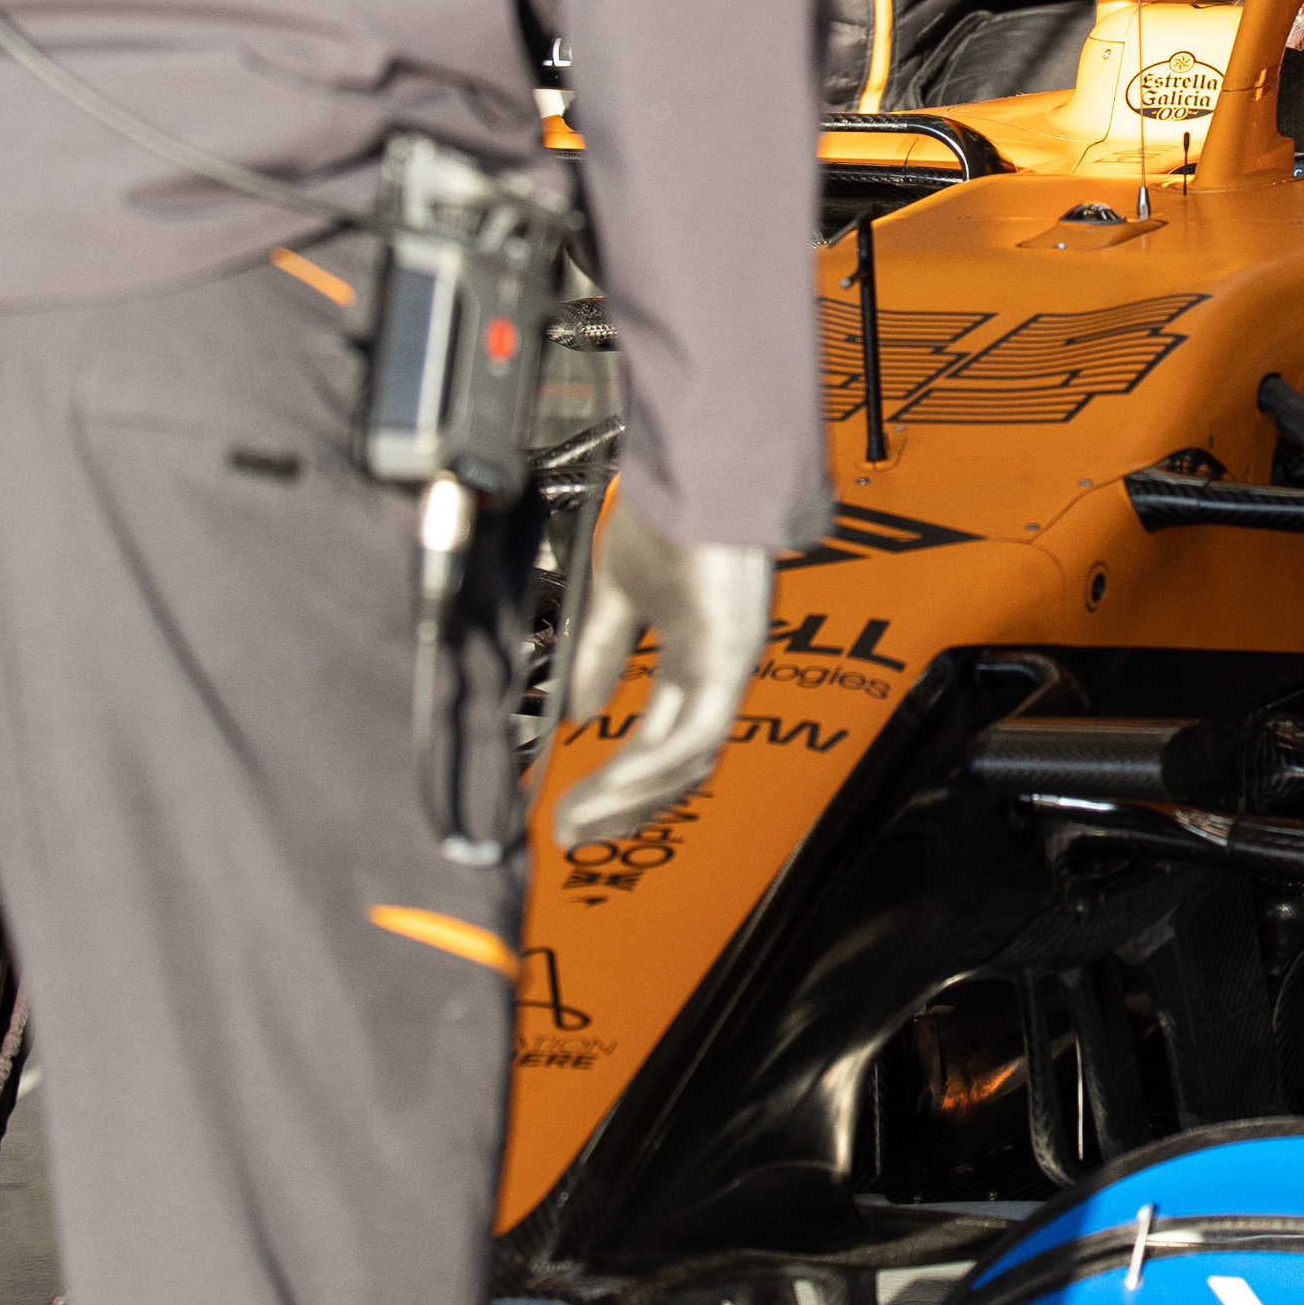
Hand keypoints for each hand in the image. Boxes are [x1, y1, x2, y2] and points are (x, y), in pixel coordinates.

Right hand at [552, 506, 776, 850]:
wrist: (692, 466)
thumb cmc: (666, 515)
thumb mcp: (620, 596)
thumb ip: (605, 654)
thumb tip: (577, 713)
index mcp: (695, 658)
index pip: (663, 742)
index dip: (620, 782)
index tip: (571, 812)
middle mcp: (719, 670)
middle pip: (677, 767)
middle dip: (622, 808)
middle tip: (572, 838)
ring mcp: (729, 666)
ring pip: (687, 763)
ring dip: (630, 799)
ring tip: (578, 821)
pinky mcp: (732, 656)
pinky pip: (694, 733)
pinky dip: (650, 767)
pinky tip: (607, 787)